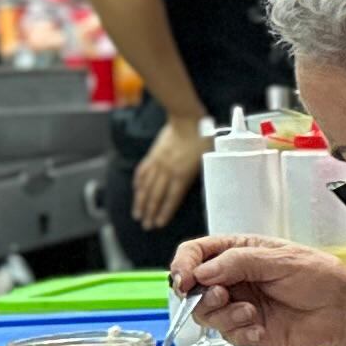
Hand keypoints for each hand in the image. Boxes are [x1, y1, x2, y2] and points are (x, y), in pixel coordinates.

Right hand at [131, 115, 207, 230]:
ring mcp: (158, 163)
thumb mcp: (208, 159)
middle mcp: (167, 171)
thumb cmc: (203, 138)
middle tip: (146, 226)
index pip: (171, 199)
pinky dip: (138, 184)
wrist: (187, 119)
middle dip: (150, 212)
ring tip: (138, 214)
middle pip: (156, 196)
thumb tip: (202, 188)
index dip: (164, 213)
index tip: (158, 224)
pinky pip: (142, 172)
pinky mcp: (153, 155)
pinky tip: (136, 191)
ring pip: (146, 186)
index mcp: (182, 174)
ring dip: (141, 202)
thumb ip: (200, 174)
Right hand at [176, 232, 345, 345]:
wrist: (342, 311)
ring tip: (250, 313)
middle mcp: (233, 278)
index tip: (184, 280)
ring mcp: (238, 304)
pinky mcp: (247, 329)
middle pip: (193, 288)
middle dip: (202, 296)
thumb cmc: (319, 277)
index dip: (183, 265)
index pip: (195, 253)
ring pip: (206, 314)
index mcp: (238, 252)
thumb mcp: (281, 260)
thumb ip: (240, 262)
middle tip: (223, 297)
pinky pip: (227, 336)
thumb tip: (203, 271)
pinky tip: (261, 329)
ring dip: (223, 316)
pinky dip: (240, 334)